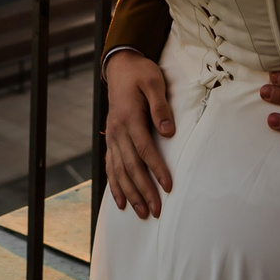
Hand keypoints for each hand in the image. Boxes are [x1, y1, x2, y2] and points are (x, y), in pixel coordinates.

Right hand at [101, 49, 174, 215]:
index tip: (168, 187)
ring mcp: (112, 136)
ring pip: (119, 171)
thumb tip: (167, 131)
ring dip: (130, 193)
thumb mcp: (154, 82)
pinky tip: (121, 201)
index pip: (144, 149)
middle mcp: (117, 131)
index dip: (156, 169)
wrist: (120, 67)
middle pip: (131, 166)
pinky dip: (115, 185)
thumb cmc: (140, 74)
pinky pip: (111, 166)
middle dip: (144, 190)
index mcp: (129, 117)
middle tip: (156, 210)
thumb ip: (160, 106)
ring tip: (142, 213)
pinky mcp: (111, 139)